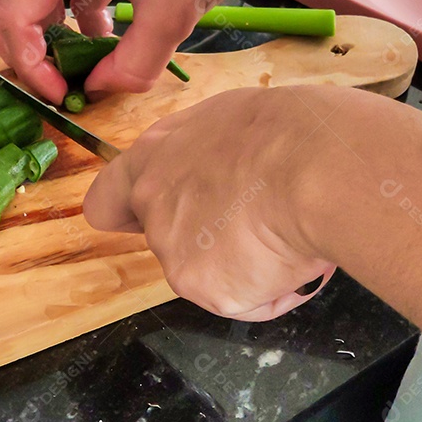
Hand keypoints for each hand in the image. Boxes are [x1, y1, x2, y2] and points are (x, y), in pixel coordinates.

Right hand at [0, 0, 277, 103]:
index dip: (30, 63)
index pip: (16, 11)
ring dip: (34, 16)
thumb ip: (132, 64)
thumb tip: (98, 89)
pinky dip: (65, 4)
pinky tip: (100, 30)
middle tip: (36, 67)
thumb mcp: (173, 14)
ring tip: (67, 52)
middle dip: (6, 31)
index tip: (59, 93)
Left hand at [82, 87, 337, 320]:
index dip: (124, 215)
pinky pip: (244, 300)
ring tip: (289, 229)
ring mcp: (172, 250)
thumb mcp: (229, 122)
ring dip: (246, 261)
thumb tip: (220, 169)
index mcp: (153, 159)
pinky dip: (271, 288)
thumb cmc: (285, 132)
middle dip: (207, 239)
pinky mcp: (201, 287)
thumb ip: (202, 154)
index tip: (141, 221)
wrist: (314, 167)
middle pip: (168, 239)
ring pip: (211, 271)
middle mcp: (152, 206)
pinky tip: (294, 255)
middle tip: (255, 223)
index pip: (107, 201)